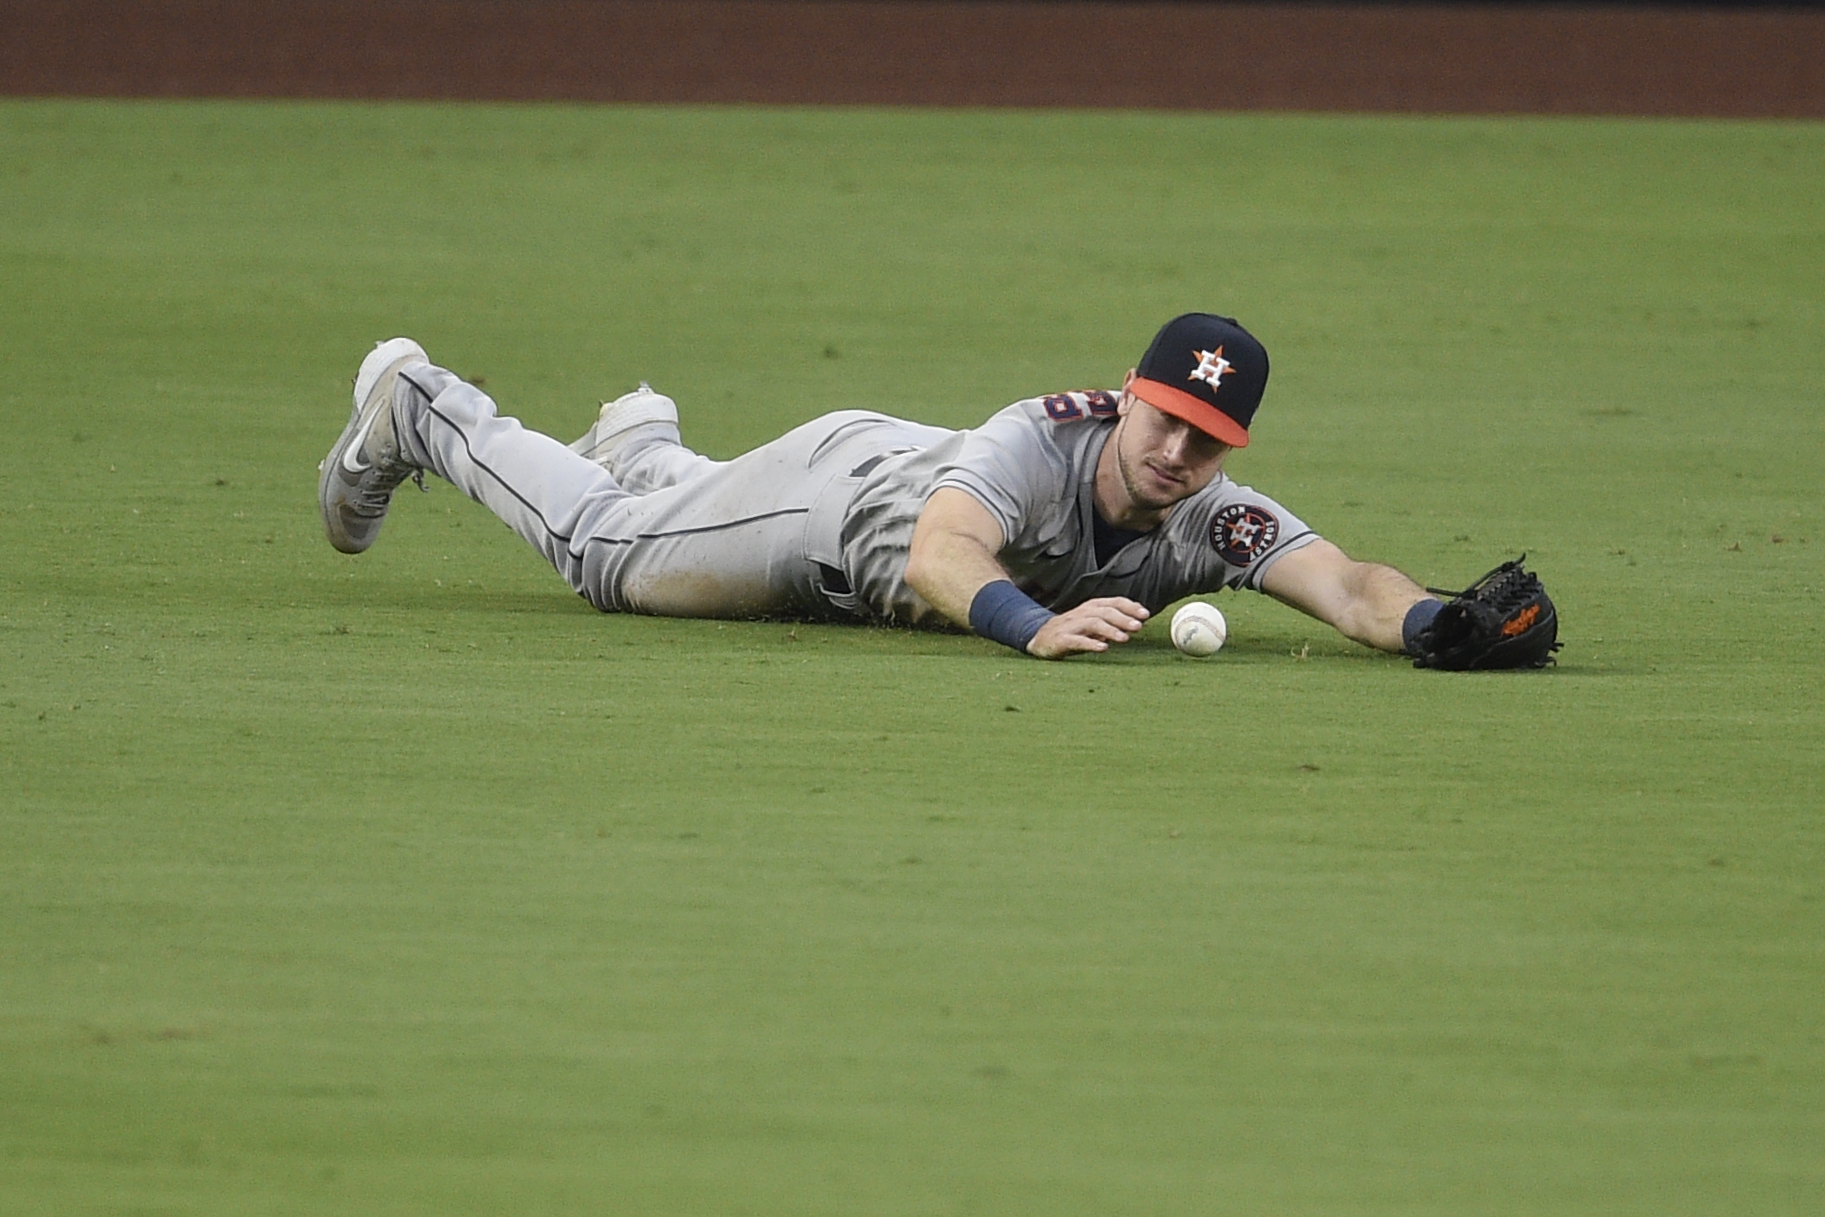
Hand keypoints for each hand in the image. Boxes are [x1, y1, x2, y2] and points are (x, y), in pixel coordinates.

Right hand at [1027, 597, 1150, 658]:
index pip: (1113, 602)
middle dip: (1123, 618)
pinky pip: (1076, 640)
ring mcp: (1071, 626)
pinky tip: (1103, 649)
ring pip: (1093, 624)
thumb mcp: (1093, 624)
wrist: (1039, 639)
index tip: (1145, 615)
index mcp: (1091, 608)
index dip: (1129, 607)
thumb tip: (1137, 620)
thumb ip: (1113, 622)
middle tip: (1139, 627)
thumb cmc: (1073, 632)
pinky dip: (1090, 644)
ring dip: (1110, 630)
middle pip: (1105, 612)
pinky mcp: (1060, 639)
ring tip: (1124, 639)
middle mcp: (1082, 613)